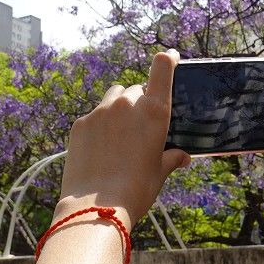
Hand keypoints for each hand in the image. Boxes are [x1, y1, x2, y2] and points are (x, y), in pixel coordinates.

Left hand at [54, 50, 189, 230]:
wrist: (95, 207)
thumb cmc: (136, 190)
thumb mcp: (159, 173)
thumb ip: (171, 158)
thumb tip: (183, 157)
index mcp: (154, 111)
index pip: (162, 68)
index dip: (168, 59)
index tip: (171, 57)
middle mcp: (127, 104)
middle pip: (136, 90)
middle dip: (140, 102)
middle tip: (140, 128)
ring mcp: (101, 111)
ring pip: (114, 98)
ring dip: (118, 108)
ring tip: (119, 136)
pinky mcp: (80, 123)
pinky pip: (94, 116)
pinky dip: (99, 126)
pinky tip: (100, 149)